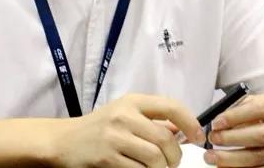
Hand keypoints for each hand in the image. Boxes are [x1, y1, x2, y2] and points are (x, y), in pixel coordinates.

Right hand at [49, 93, 205, 167]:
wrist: (64, 141)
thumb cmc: (99, 128)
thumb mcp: (125, 114)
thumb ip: (152, 120)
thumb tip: (183, 132)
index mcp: (132, 101)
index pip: (171, 107)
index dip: (190, 123)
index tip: (198, 137)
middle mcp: (124, 116)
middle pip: (166, 139)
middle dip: (175, 157)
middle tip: (172, 164)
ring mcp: (115, 137)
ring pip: (155, 159)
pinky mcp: (107, 158)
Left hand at [204, 93, 263, 167]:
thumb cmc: (262, 114)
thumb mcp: (252, 103)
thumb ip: (235, 109)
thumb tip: (216, 123)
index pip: (258, 109)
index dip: (235, 117)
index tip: (216, 123)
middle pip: (260, 136)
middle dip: (232, 139)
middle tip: (212, 139)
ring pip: (258, 157)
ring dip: (231, 159)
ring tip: (212, 156)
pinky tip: (225, 167)